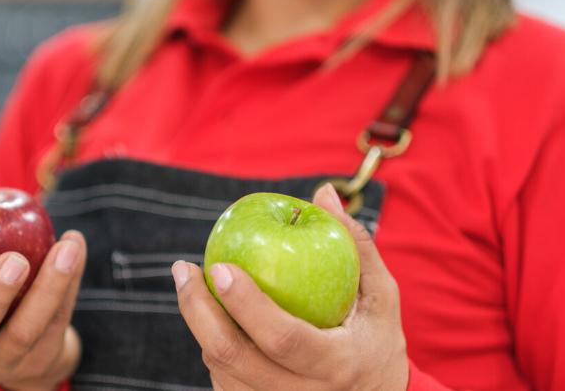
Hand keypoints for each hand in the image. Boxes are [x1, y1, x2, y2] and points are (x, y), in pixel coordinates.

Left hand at [173, 183, 407, 390]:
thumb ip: (356, 244)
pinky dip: (211, 346)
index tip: (218, 264)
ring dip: (200, 325)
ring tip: (192, 285)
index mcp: (337, 364)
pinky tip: (210, 316)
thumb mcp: (381, 295)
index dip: (246, 303)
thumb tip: (323, 193)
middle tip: (183, 269)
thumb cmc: (378, 338)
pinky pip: (222, 382)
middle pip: (233, 357)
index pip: (282, 337)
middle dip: (197, 310)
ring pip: (221, 370)